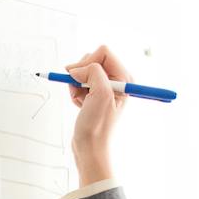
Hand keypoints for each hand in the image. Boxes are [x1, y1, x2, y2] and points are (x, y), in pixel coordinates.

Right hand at [63, 44, 131, 186]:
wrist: (89, 146)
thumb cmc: (98, 125)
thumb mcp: (100, 94)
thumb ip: (93, 73)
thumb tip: (77, 68)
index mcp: (124, 78)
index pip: (103, 53)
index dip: (88, 62)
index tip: (80, 78)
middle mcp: (116, 80)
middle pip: (91, 59)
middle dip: (80, 74)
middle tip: (82, 92)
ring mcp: (104, 87)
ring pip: (82, 71)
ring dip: (76, 85)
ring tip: (81, 100)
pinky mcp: (93, 93)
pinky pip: (78, 82)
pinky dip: (74, 92)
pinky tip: (79, 104)